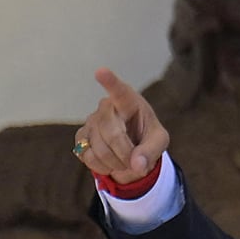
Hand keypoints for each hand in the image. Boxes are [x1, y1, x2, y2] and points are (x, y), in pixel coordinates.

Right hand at [75, 69, 171, 189]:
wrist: (131, 148)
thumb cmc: (146, 136)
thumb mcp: (159, 142)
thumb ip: (152, 151)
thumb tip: (137, 165)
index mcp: (129, 101)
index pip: (119, 91)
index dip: (110, 82)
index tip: (100, 71)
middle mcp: (106, 106)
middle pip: (112, 133)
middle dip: (125, 154)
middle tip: (135, 162)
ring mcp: (90, 121)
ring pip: (98, 148)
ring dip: (115, 163)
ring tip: (124, 162)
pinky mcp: (80, 137)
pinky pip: (87, 156)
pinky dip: (101, 166)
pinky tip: (110, 162)